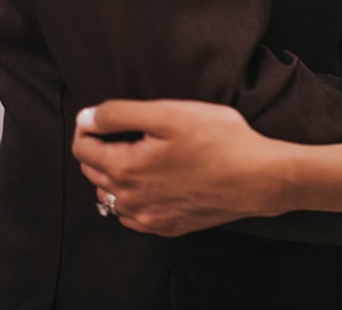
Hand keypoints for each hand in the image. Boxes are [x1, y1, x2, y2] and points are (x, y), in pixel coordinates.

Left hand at [72, 100, 284, 236]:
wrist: (258, 178)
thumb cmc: (219, 140)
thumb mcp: (169, 113)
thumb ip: (120, 114)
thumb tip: (86, 117)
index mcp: (125, 168)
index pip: (82, 148)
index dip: (89, 126)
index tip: (103, 115)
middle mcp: (130, 199)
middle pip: (93, 172)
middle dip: (100, 149)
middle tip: (124, 130)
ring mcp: (148, 218)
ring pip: (110, 196)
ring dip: (113, 176)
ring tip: (137, 155)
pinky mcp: (167, 227)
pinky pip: (132, 216)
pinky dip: (131, 199)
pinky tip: (150, 184)